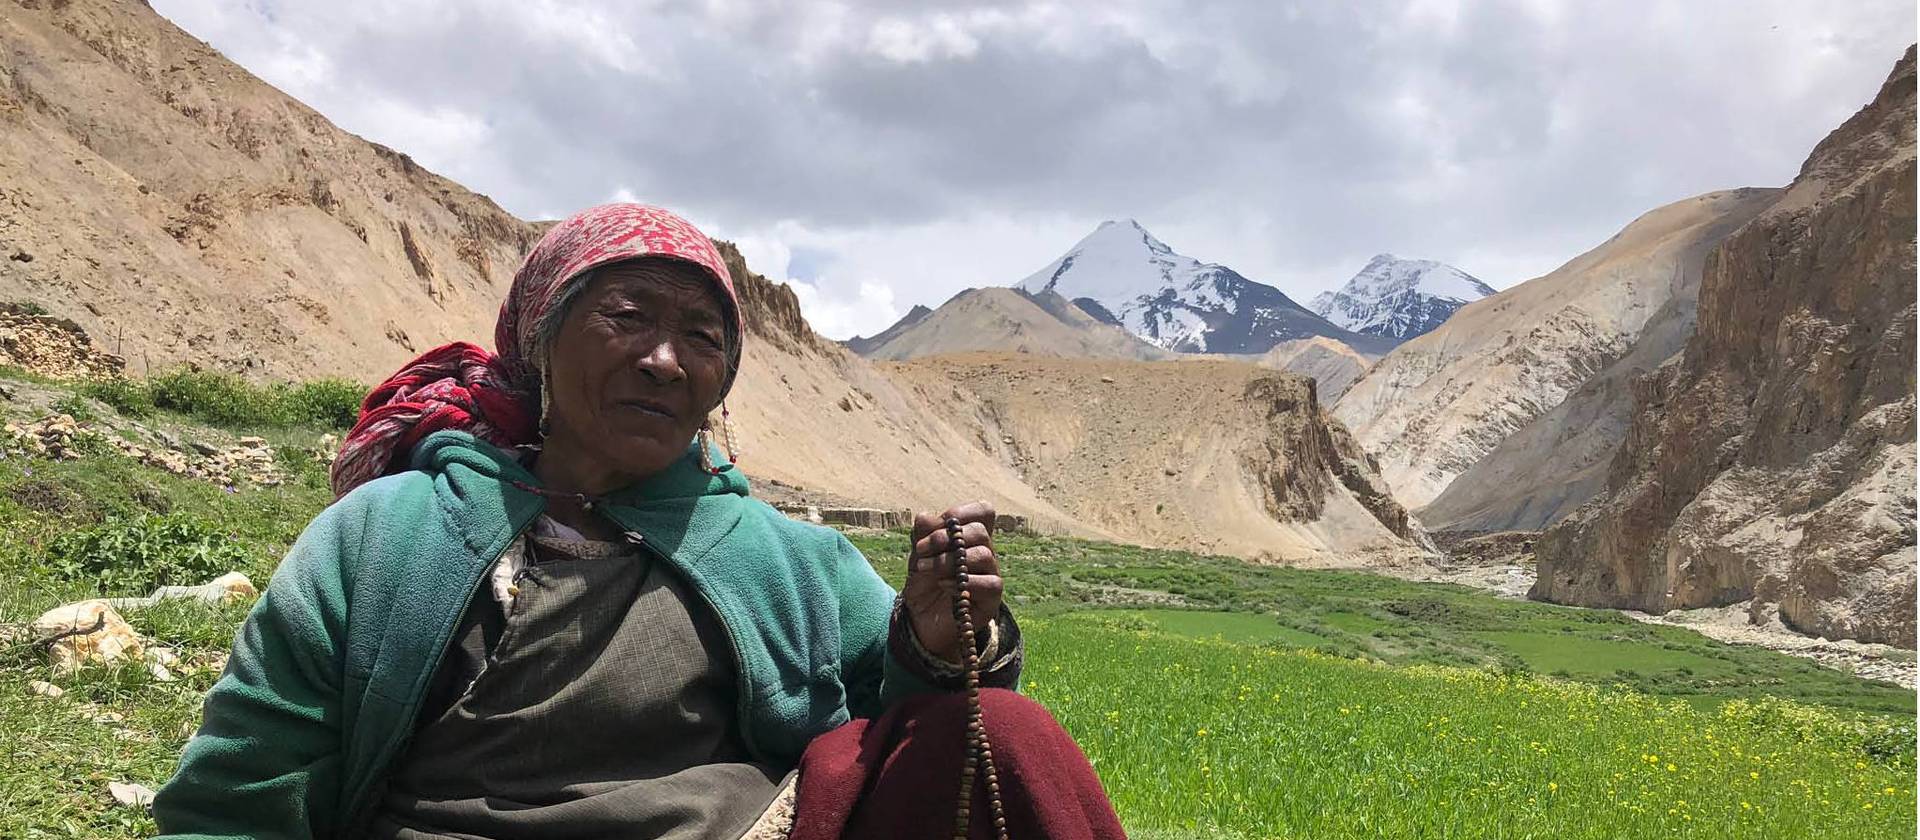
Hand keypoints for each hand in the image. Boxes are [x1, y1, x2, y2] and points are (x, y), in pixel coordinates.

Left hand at [903, 501, 1003, 661]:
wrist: (920, 620)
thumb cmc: (923, 583)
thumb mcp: (917, 555)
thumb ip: (922, 534)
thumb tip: (926, 516)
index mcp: (970, 537)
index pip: (984, 511)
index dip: (961, 512)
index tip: (934, 525)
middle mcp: (984, 552)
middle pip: (980, 531)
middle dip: (945, 537)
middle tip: (921, 550)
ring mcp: (990, 574)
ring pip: (983, 555)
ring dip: (947, 560)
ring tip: (924, 568)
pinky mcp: (992, 598)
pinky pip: (990, 583)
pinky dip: (963, 582)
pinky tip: (943, 585)